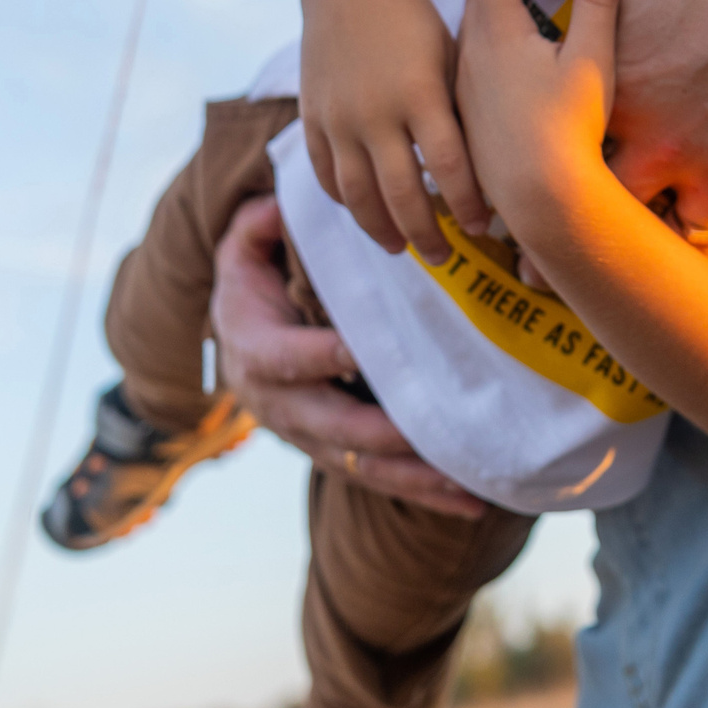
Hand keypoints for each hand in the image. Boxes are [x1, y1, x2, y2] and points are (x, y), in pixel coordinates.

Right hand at [207, 195, 486, 517]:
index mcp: (258, 353)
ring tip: (467, 483)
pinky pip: (380, 480)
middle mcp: (283, 407)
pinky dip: (423, 492)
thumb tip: (274, 205)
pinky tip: (471, 502)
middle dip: (380, 434)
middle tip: (427, 433)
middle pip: (332, 427)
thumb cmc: (251, 289)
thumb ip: (256, 228)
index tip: (357, 353)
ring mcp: (310, 438)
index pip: (289, 357)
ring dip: (413, 477)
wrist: (236, 344)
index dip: (321, 356)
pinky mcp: (336, 455)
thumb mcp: (241, 252)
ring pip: (363, 465)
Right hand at [297, 0, 487, 262]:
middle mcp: (377, 112)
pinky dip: (345, 199)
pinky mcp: (313, 115)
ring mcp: (339, 117)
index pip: (448, 167)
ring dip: (381, 229)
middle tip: (445, 257)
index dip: (468, 204)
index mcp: (420, 94)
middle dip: (426, 234)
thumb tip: (488, 163)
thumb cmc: (414, 17)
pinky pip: (326, 172)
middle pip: (402, 194)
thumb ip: (460, 109)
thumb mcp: (450, 56)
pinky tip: (364, 212)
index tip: (484, 226)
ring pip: (358, 194)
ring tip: (401, 249)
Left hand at [454, 0, 619, 226]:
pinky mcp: (465, 120)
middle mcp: (470, 54)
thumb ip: (597, 4)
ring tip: (531, 26)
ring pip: (471, 36)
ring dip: (496, 20)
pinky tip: (520, 78)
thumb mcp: (593, 59)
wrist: (540, 198)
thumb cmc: (570, 128)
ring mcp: (463, 90)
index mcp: (497, 30)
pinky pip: (470, 72)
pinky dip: (491, 58)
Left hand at [519, 0, 707, 258]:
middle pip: (616, 211)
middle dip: (604, 225)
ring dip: (689, 228)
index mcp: (618, 93)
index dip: (550, 164)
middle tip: (600, 230)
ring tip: (684, 232)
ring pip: (693, 229)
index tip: (548, 174)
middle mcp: (663, 144)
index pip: (562, 150)